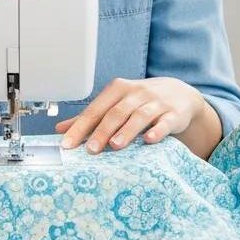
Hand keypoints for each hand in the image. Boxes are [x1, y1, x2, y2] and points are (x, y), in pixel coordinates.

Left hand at [56, 77, 199, 153]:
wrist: (179, 93)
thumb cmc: (141, 101)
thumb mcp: (116, 103)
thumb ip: (91, 117)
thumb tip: (60, 129)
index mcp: (117, 90)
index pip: (95, 109)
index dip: (80, 126)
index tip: (67, 144)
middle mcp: (136, 93)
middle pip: (115, 112)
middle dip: (102, 131)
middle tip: (91, 150)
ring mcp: (156, 103)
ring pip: (139, 116)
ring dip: (127, 131)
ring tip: (115, 145)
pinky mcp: (173, 114)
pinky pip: (165, 122)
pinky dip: (157, 130)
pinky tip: (149, 140)